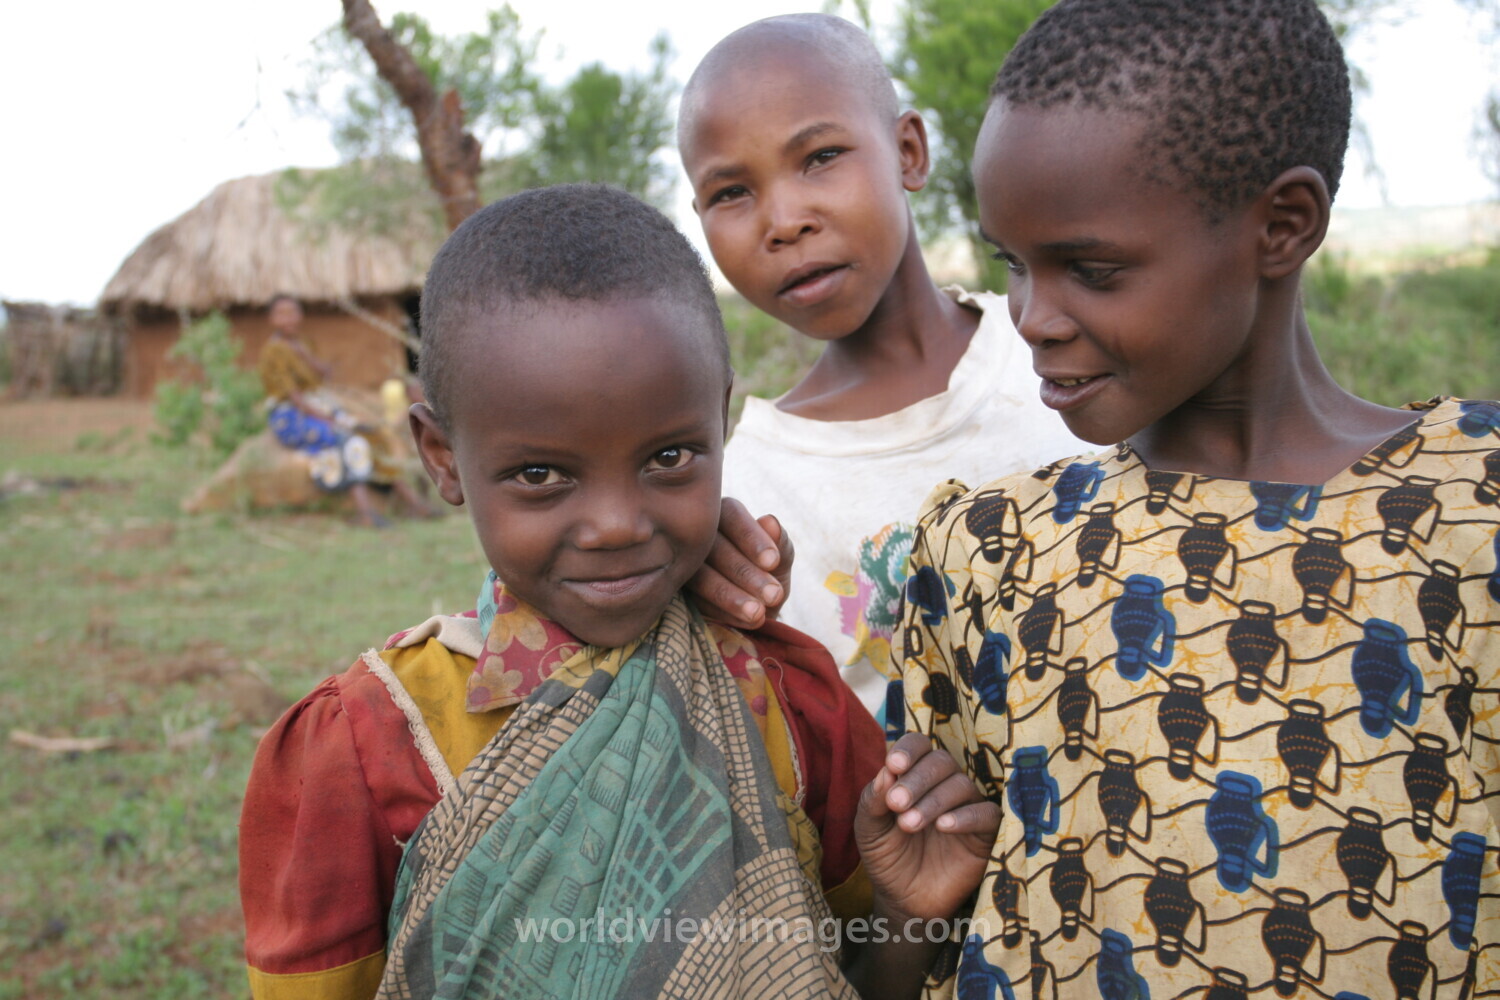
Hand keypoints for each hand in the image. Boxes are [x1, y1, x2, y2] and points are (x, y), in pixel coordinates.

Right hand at [686, 497, 793, 628]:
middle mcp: (696, 534)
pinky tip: (745, 622)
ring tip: (758, 613)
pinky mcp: (675, 593)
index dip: (751, 538)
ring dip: (730, 596)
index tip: (772, 562)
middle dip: (746, 573)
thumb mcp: (781, 561)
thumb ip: (780, 543)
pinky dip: (722, 613)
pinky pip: (693, 602)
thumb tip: (770, 521)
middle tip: (774, 595)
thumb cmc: (768, 576)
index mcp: (722, 514)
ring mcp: (680, 563)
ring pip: (700, 576)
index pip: (731, 515)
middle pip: (714, 547)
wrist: (756, 611)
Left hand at [856, 733, 998, 923]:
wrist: (903, 901)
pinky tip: (944, 826)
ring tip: (909, 824)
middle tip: (897, 804)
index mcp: (915, 776)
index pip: (919, 746)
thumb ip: (873, 800)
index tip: (893, 765)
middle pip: (941, 762)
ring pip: (961, 785)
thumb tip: (886, 772)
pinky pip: (987, 814)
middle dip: (917, 779)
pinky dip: (966, 816)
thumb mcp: (869, 830)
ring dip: (934, 801)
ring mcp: (966, 806)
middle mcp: (943, 785)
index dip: (909, 750)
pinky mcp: (985, 833)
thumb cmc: (887, 858)